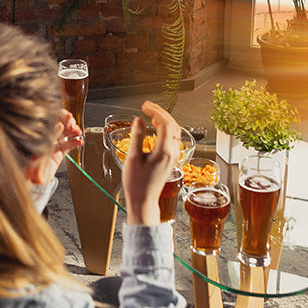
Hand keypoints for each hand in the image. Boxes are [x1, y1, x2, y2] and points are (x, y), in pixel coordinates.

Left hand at [30, 110, 83, 185]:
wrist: (34, 182)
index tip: (62, 122)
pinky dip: (75, 142)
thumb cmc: (30, 173)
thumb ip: (35, 162)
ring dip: (72, 130)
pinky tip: (80, 141)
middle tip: (71, 122)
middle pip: (57, 126)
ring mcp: (53, 145)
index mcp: (38, 140)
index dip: (55, 121)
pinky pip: (68, 145)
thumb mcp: (31, 168)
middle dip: (65, 122)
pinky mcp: (59, 152)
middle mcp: (45, 140)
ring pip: (64, 134)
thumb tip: (37, 154)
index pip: (47, 126)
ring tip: (77, 131)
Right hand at [122, 101, 178, 225]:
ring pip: (175, 132)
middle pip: (172, 125)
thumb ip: (137, 137)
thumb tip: (138, 120)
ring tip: (152, 113)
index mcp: (164, 152)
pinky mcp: (170, 160)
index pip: (165, 124)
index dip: (155, 112)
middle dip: (161, 113)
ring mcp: (173, 157)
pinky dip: (166, 129)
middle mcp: (172, 153)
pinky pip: (173, 139)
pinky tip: (157, 127)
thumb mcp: (133, 159)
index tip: (144, 106)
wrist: (143, 201)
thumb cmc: (137, 184)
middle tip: (148, 106)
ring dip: (165, 120)